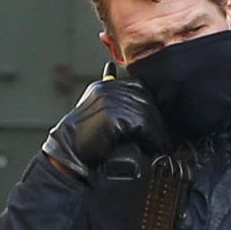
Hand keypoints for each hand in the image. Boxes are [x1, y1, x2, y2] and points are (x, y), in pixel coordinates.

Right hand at [39, 78, 163, 180]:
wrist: (68, 153)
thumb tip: (115, 77)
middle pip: (144, 99)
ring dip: (156, 132)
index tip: (155, 123)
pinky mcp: (112, 116)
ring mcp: (108, 101)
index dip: (149, 105)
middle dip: (156, 120)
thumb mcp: (96, 113)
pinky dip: (151, 138)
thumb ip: (109, 100)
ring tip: (159, 146)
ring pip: (146, 113)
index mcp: (103, 87)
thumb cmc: (82, 138)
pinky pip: (142, 125)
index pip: (137, 87)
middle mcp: (106, 90)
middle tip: (162, 138)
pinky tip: (152, 148)